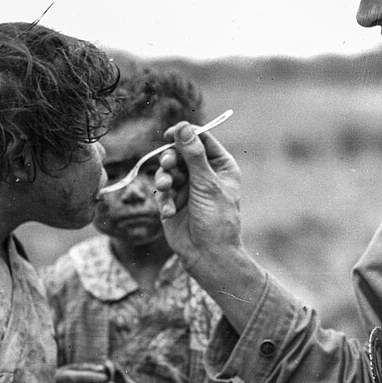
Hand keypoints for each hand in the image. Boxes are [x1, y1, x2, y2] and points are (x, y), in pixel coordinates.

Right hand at [153, 121, 244, 276]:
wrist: (208, 255)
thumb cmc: (216, 220)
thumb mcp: (206, 184)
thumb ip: (193, 155)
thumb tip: (184, 127)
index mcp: (220, 166)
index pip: (200, 139)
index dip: (184, 134)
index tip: (170, 135)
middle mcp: (203, 174)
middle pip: (179, 152)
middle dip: (171, 159)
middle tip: (168, 165)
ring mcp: (187, 187)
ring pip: (166, 171)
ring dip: (164, 178)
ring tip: (166, 189)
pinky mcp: (173, 202)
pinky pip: (161, 192)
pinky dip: (163, 200)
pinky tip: (169, 212)